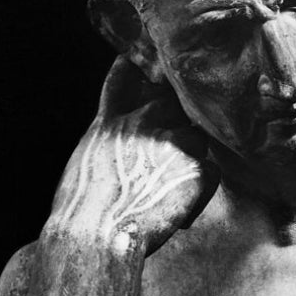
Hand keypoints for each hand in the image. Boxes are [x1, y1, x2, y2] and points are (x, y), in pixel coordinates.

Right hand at [46, 56, 218, 254]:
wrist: (96, 235)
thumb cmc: (84, 211)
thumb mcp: (85, 164)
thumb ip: (110, 144)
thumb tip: (127, 147)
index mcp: (109, 124)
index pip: (123, 82)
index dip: (134, 68)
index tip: (140, 60)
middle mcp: (141, 123)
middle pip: (173, 106)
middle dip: (178, 124)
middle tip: (173, 156)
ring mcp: (171, 140)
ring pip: (197, 139)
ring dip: (191, 162)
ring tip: (170, 195)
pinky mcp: (195, 165)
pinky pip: (211, 172)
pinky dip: (200, 194)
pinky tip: (182, 214)